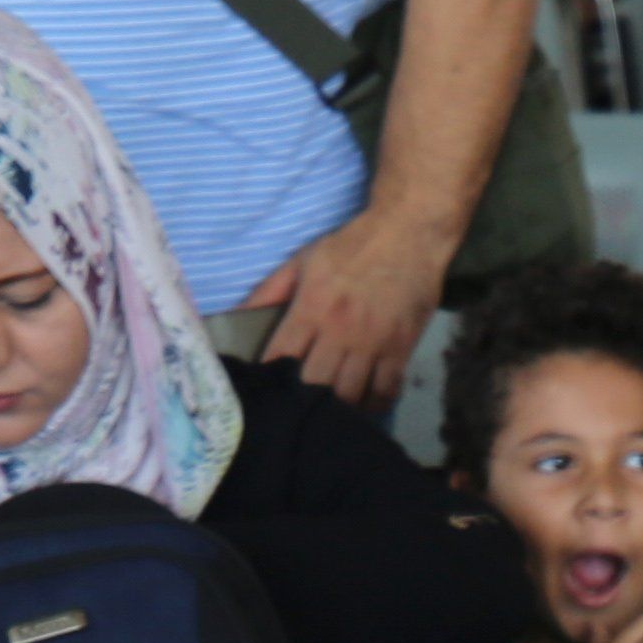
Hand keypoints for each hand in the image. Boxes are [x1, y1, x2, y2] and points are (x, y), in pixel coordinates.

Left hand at [247, 198, 454, 408]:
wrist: (406, 232)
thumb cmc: (350, 246)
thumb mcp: (303, 260)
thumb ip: (269, 291)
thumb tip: (236, 317)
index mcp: (311, 307)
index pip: (281, 356)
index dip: (271, 377)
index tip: (268, 388)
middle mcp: (340, 329)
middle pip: (316, 384)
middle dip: (304, 401)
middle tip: (299, 408)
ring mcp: (373, 340)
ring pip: (350, 393)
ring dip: (338, 407)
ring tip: (330, 410)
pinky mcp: (401, 346)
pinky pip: (386, 389)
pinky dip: (374, 403)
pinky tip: (365, 402)